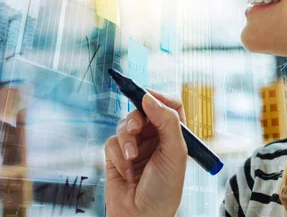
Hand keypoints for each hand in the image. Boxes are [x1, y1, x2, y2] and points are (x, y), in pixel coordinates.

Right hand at [104, 90, 187, 216]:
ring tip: (132, 160)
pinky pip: (111, 142)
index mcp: (174, 134)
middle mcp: (155, 137)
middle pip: (142, 111)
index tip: (146, 97)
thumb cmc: (165, 189)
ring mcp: (135, 146)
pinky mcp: (116, 156)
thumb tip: (149, 97)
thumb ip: (166, 121)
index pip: (169, 104)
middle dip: (136, 120)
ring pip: (124, 125)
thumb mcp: (175, 152)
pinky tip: (127, 173)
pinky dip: (118, 156)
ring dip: (127, 142)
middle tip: (135, 130)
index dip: (158, 97)